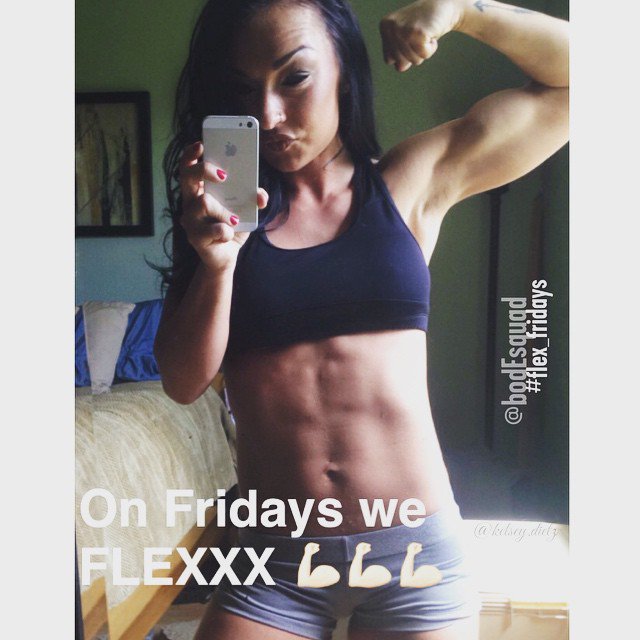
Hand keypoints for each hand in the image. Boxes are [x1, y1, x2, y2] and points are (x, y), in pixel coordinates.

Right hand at [178, 141, 268, 271]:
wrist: (226, 256)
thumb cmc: (232, 227)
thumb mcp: (246, 210)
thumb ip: (254, 199)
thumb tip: (260, 194)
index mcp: (200, 190)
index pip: (188, 167)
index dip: (191, 154)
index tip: (201, 144)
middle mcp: (190, 202)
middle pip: (187, 177)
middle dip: (204, 170)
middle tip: (223, 175)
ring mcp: (190, 220)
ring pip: (204, 203)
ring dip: (224, 211)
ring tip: (235, 219)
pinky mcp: (195, 238)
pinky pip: (214, 229)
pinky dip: (226, 232)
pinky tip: (229, 234)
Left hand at [379, 0, 464, 71]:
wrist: (443, 5)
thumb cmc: (423, 25)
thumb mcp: (404, 40)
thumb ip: (397, 56)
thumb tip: (400, 67)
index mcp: (384, 27)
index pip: (389, 60)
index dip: (403, 55)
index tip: (411, 39)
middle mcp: (391, 27)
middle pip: (400, 63)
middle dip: (413, 54)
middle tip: (419, 36)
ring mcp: (403, 29)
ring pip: (413, 60)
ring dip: (423, 51)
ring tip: (425, 34)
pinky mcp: (417, 32)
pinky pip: (424, 55)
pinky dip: (431, 48)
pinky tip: (431, 34)